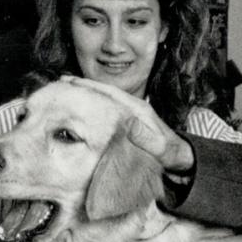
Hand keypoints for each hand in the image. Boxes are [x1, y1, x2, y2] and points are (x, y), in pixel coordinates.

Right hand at [60, 77, 193, 173]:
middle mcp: (133, 108)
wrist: (181, 159)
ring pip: (104, 100)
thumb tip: (129, 124)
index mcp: (138, 110)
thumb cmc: (171, 155)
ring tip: (65, 91)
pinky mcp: (129, 122)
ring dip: (86, 95)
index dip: (90, 87)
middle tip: (60, 82)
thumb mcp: (161, 149)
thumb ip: (147, 139)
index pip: (110, 93)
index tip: (71, 82)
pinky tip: (80, 110)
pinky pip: (107, 110)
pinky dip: (92, 106)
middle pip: (104, 92)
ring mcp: (131, 114)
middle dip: (83, 86)